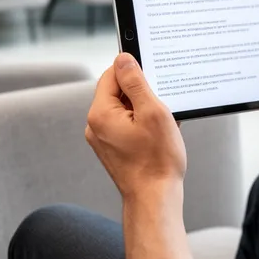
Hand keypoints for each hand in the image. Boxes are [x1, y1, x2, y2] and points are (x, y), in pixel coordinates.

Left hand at [86, 53, 186, 199]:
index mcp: (100, 113)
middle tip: (162, 103)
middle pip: (117, 91)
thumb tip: (123, 59)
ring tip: (162, 123)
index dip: (134, 70)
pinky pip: (126, 125)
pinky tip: (159, 134)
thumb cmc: (157, 161)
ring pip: (124, 108)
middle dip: (141, 92)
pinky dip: (143, 123)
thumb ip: (136, 82)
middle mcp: (96, 125)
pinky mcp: (113, 148)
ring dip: (144, 109)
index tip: (153, 74)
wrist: (155, 200)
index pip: (112, 74)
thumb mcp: (152, 112)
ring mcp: (103, 139)